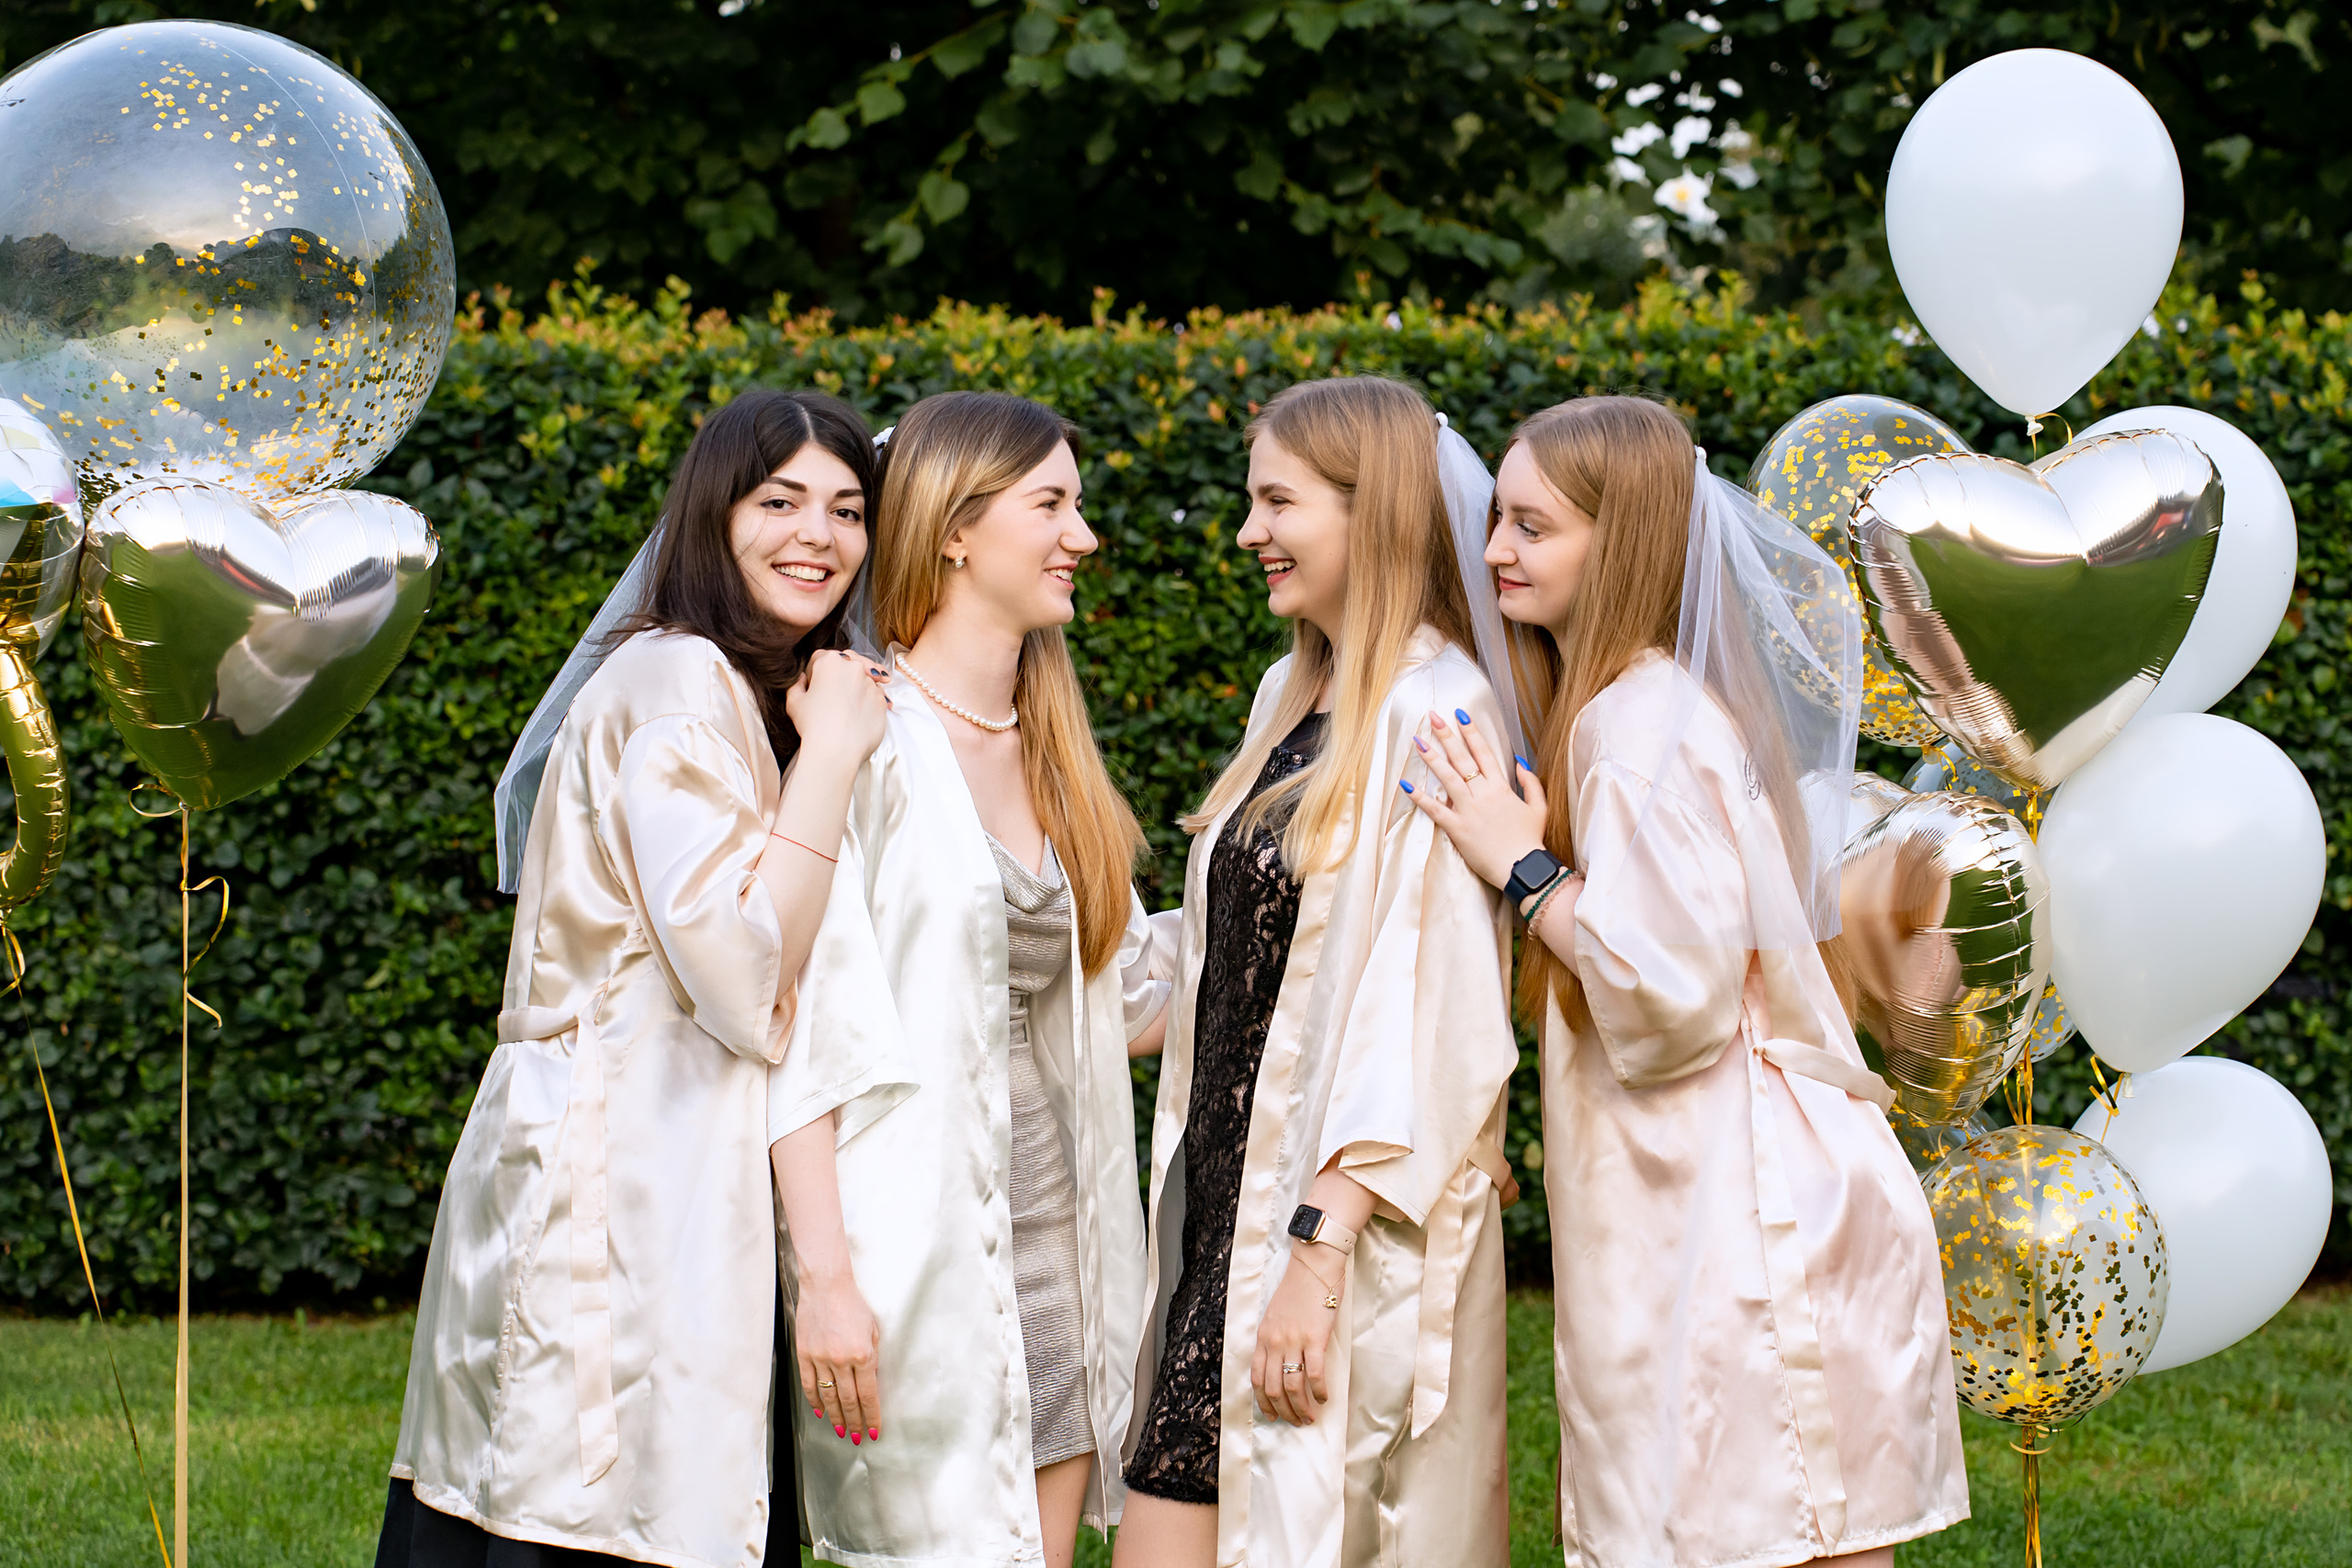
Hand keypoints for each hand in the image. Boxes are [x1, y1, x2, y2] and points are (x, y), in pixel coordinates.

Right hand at [783, 649, 891, 763]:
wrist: (837, 750)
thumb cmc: (813, 726)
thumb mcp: (794, 702)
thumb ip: (797, 684)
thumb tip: (802, 679)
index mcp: (830, 662)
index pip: (821, 658)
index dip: (815, 671)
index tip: (813, 686)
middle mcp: (853, 667)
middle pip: (847, 663)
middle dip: (840, 674)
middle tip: (833, 692)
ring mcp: (871, 683)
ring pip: (864, 678)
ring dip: (856, 687)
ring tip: (847, 706)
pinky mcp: (882, 700)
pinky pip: (876, 695)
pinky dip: (868, 701)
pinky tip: (860, 713)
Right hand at [795, 1267, 883, 1444]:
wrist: (826, 1285)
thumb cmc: (854, 1305)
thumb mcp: (873, 1330)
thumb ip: (873, 1358)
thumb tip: (870, 1383)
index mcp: (863, 1354)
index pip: (869, 1394)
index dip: (872, 1415)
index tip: (875, 1430)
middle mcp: (841, 1360)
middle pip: (849, 1400)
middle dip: (855, 1422)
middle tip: (858, 1437)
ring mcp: (820, 1358)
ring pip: (829, 1396)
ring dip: (836, 1416)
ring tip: (842, 1430)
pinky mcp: (804, 1354)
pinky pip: (809, 1384)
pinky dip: (815, 1400)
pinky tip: (821, 1411)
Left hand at [1251, 1246, 1341, 1426]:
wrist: (1313, 1266)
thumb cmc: (1297, 1289)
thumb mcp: (1275, 1315)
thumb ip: (1274, 1338)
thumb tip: (1279, 1363)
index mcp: (1263, 1337)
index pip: (1256, 1378)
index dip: (1263, 1402)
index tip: (1273, 1415)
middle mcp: (1274, 1342)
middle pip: (1273, 1388)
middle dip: (1284, 1411)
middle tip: (1297, 1422)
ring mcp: (1293, 1341)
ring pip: (1292, 1386)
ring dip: (1301, 1407)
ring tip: (1311, 1417)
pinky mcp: (1314, 1338)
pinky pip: (1313, 1374)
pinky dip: (1318, 1391)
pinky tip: (1324, 1398)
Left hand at [1401, 708, 1552, 895]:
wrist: (1524, 868)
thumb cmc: (1530, 840)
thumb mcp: (1539, 807)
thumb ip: (1530, 782)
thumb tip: (1520, 761)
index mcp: (1502, 787)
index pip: (1484, 752)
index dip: (1471, 732)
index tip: (1461, 715)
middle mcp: (1484, 794)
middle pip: (1463, 759)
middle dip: (1447, 735)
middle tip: (1433, 717)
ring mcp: (1469, 811)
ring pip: (1448, 778)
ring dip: (1432, 758)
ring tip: (1417, 741)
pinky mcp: (1458, 829)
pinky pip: (1436, 810)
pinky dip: (1420, 798)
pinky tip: (1406, 784)